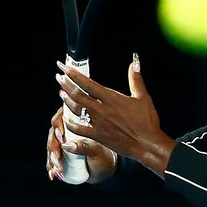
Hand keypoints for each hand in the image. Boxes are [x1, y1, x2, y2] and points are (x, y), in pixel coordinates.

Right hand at [46, 106, 117, 183]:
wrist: (103, 170)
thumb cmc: (104, 156)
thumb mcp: (97, 151)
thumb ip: (85, 146)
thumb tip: (67, 145)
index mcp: (79, 123)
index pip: (63, 116)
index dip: (59, 124)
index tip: (60, 136)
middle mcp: (68, 129)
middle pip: (54, 133)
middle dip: (54, 147)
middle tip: (57, 159)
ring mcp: (62, 141)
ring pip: (51, 146)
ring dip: (51, 158)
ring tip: (57, 169)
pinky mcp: (59, 153)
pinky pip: (51, 158)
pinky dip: (51, 166)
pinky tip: (53, 173)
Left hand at [55, 54, 175, 177]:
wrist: (147, 144)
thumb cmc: (147, 121)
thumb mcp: (143, 97)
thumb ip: (136, 79)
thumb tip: (134, 63)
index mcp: (111, 98)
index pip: (87, 83)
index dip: (74, 74)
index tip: (65, 67)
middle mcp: (101, 110)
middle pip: (77, 94)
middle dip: (66, 84)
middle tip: (59, 76)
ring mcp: (97, 123)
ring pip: (76, 109)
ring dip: (67, 100)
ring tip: (61, 92)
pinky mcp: (97, 136)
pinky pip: (78, 129)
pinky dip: (70, 123)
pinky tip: (66, 118)